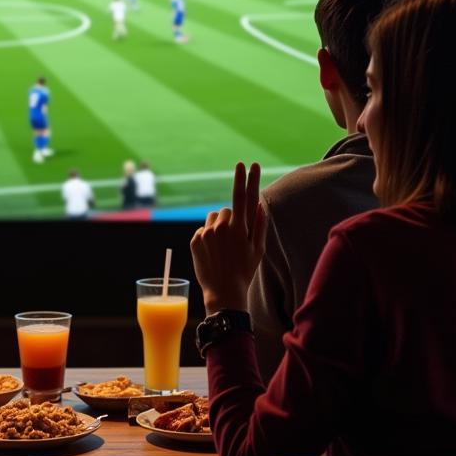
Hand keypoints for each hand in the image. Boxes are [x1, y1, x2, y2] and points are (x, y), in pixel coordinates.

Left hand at [190, 162, 266, 314]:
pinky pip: (202, 229)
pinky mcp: (195, 240)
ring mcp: (207, 233)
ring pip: (213, 218)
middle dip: (231, 219)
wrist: (224, 291)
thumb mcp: (258, 249)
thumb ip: (259, 226)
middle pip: (227, 210)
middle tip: (234, 240)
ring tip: (223, 247)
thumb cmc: (244, 271)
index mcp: (240, 228)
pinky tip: (213, 252)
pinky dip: (207, 236)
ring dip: (218, 226)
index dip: (245, 179)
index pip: (243, 197)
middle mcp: (222, 227)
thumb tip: (259, 204)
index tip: (247, 164)